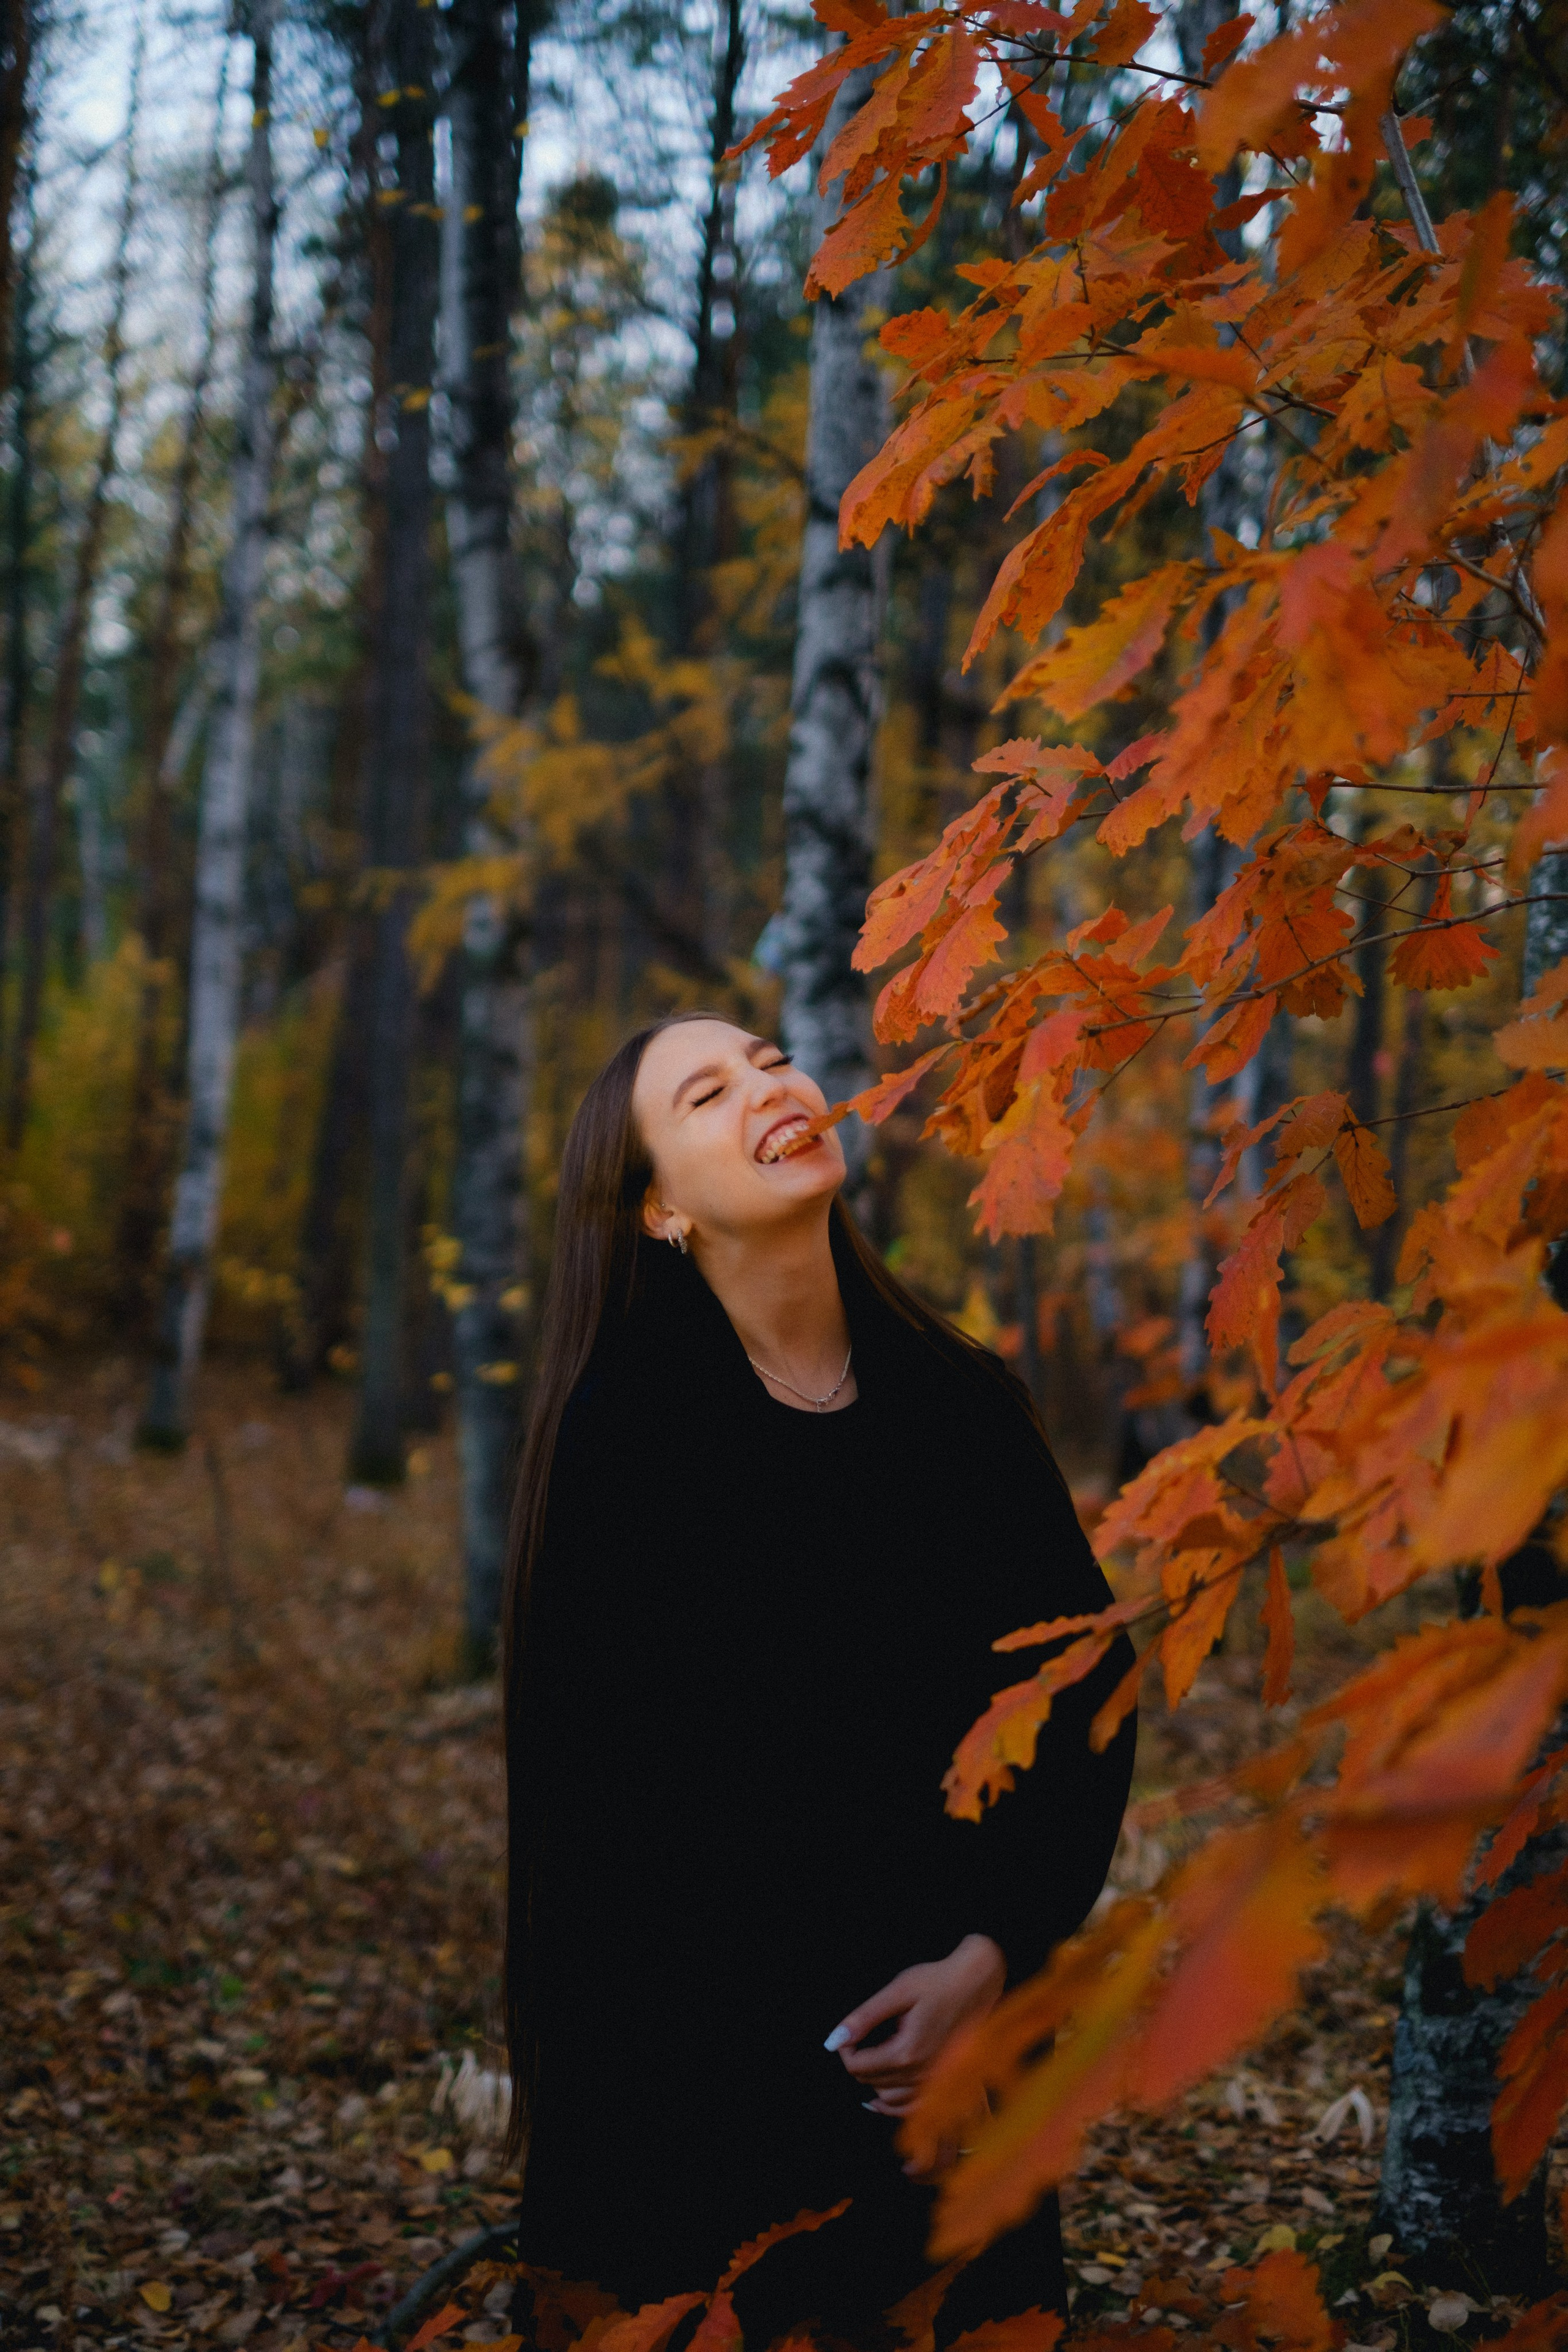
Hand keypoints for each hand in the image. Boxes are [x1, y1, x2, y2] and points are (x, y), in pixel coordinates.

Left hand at [824, 1934, 1004, 2171]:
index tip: (848, 2032)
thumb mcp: (898, 1991)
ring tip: (868, 2060)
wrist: (978, 1982)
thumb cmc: (939, 1981)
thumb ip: (864, 2017)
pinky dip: (895, 2105)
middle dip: (858, 2062)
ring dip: (874, 2082)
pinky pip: (913, 2107)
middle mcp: (922, 2074)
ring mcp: (935, 2082)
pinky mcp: (944, 2081)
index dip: (845, 2049)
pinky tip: (882, 2097)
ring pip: (890, 2099)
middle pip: (871, 2083)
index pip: (858, 2067)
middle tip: (858, 2038)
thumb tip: (833, 2040)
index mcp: (907, 2052)